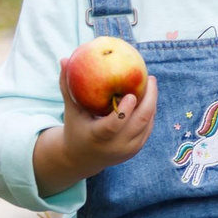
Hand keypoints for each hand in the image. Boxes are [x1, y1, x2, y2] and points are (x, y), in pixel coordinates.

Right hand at [32, 66, 158, 196]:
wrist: (82, 159)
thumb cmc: (75, 127)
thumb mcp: (70, 109)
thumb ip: (67, 86)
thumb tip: (65, 59)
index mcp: (97, 137)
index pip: (114, 125)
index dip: (124, 111)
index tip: (131, 94)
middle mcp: (116, 146)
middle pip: (139, 122)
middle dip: (149, 99)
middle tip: (150, 78)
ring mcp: (128, 149)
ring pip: (147, 124)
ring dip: (152, 103)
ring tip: (150, 83)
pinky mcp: (136, 149)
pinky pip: (148, 127)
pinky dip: (150, 111)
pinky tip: (149, 96)